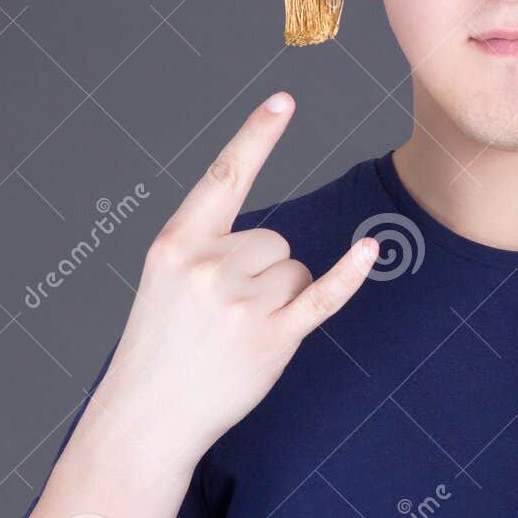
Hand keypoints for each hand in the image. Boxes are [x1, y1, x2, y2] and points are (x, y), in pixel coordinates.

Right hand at [95, 93, 377, 460]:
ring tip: (236, 334)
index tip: (285, 100)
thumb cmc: (160, 346)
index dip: (256, 136)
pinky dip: (349, 273)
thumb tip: (275, 243)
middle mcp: (210, 266)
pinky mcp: (273, 338)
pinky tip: (369, 249)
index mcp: (177, 243)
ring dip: (280, 299)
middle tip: (222, 316)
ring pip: (295, 270)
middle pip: (275, 238)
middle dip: (261, 272)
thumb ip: (208, 247)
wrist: (147, 417)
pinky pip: (322, 294)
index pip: (224, 177)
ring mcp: (242, 303)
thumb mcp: (164, 281)